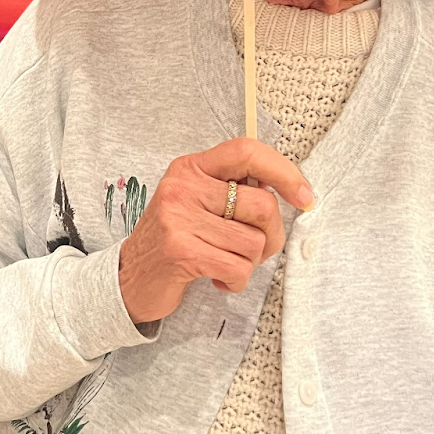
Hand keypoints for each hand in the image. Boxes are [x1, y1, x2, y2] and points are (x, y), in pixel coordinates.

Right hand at [118, 138, 313, 323]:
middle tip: (253, 250)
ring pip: (254, 243)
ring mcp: (179, 218)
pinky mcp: (181, 250)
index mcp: (191, 168)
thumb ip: (232, 191)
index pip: (246, 151)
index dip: (284, 172)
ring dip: (249, 263)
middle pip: (262, 205)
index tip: (304, 196)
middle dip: (271, 236)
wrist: (129, 278)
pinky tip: (218, 279)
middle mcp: (182, 187)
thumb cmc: (173, 240)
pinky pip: (238, 268)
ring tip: (226, 263)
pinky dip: (236, 282)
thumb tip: (286, 190)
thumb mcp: (196, 203)